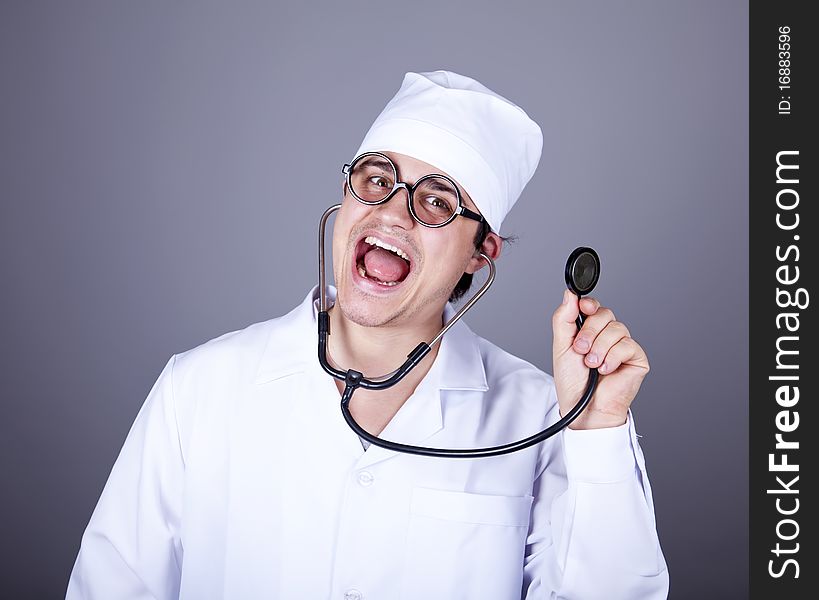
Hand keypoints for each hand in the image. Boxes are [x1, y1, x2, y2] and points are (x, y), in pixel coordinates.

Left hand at [552, 289, 649, 429]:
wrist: (583, 407)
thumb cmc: (573, 382)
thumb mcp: (561, 346)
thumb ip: (564, 319)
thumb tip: (569, 295)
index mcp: (590, 330)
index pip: (594, 307)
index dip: (590, 304)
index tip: (583, 307)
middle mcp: (608, 335)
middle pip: (605, 314)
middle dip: (589, 332)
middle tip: (580, 350)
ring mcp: (623, 346)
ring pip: (616, 329)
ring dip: (599, 348)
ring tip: (592, 364)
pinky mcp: (636, 358)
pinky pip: (628, 345)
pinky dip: (612, 358)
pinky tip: (605, 370)